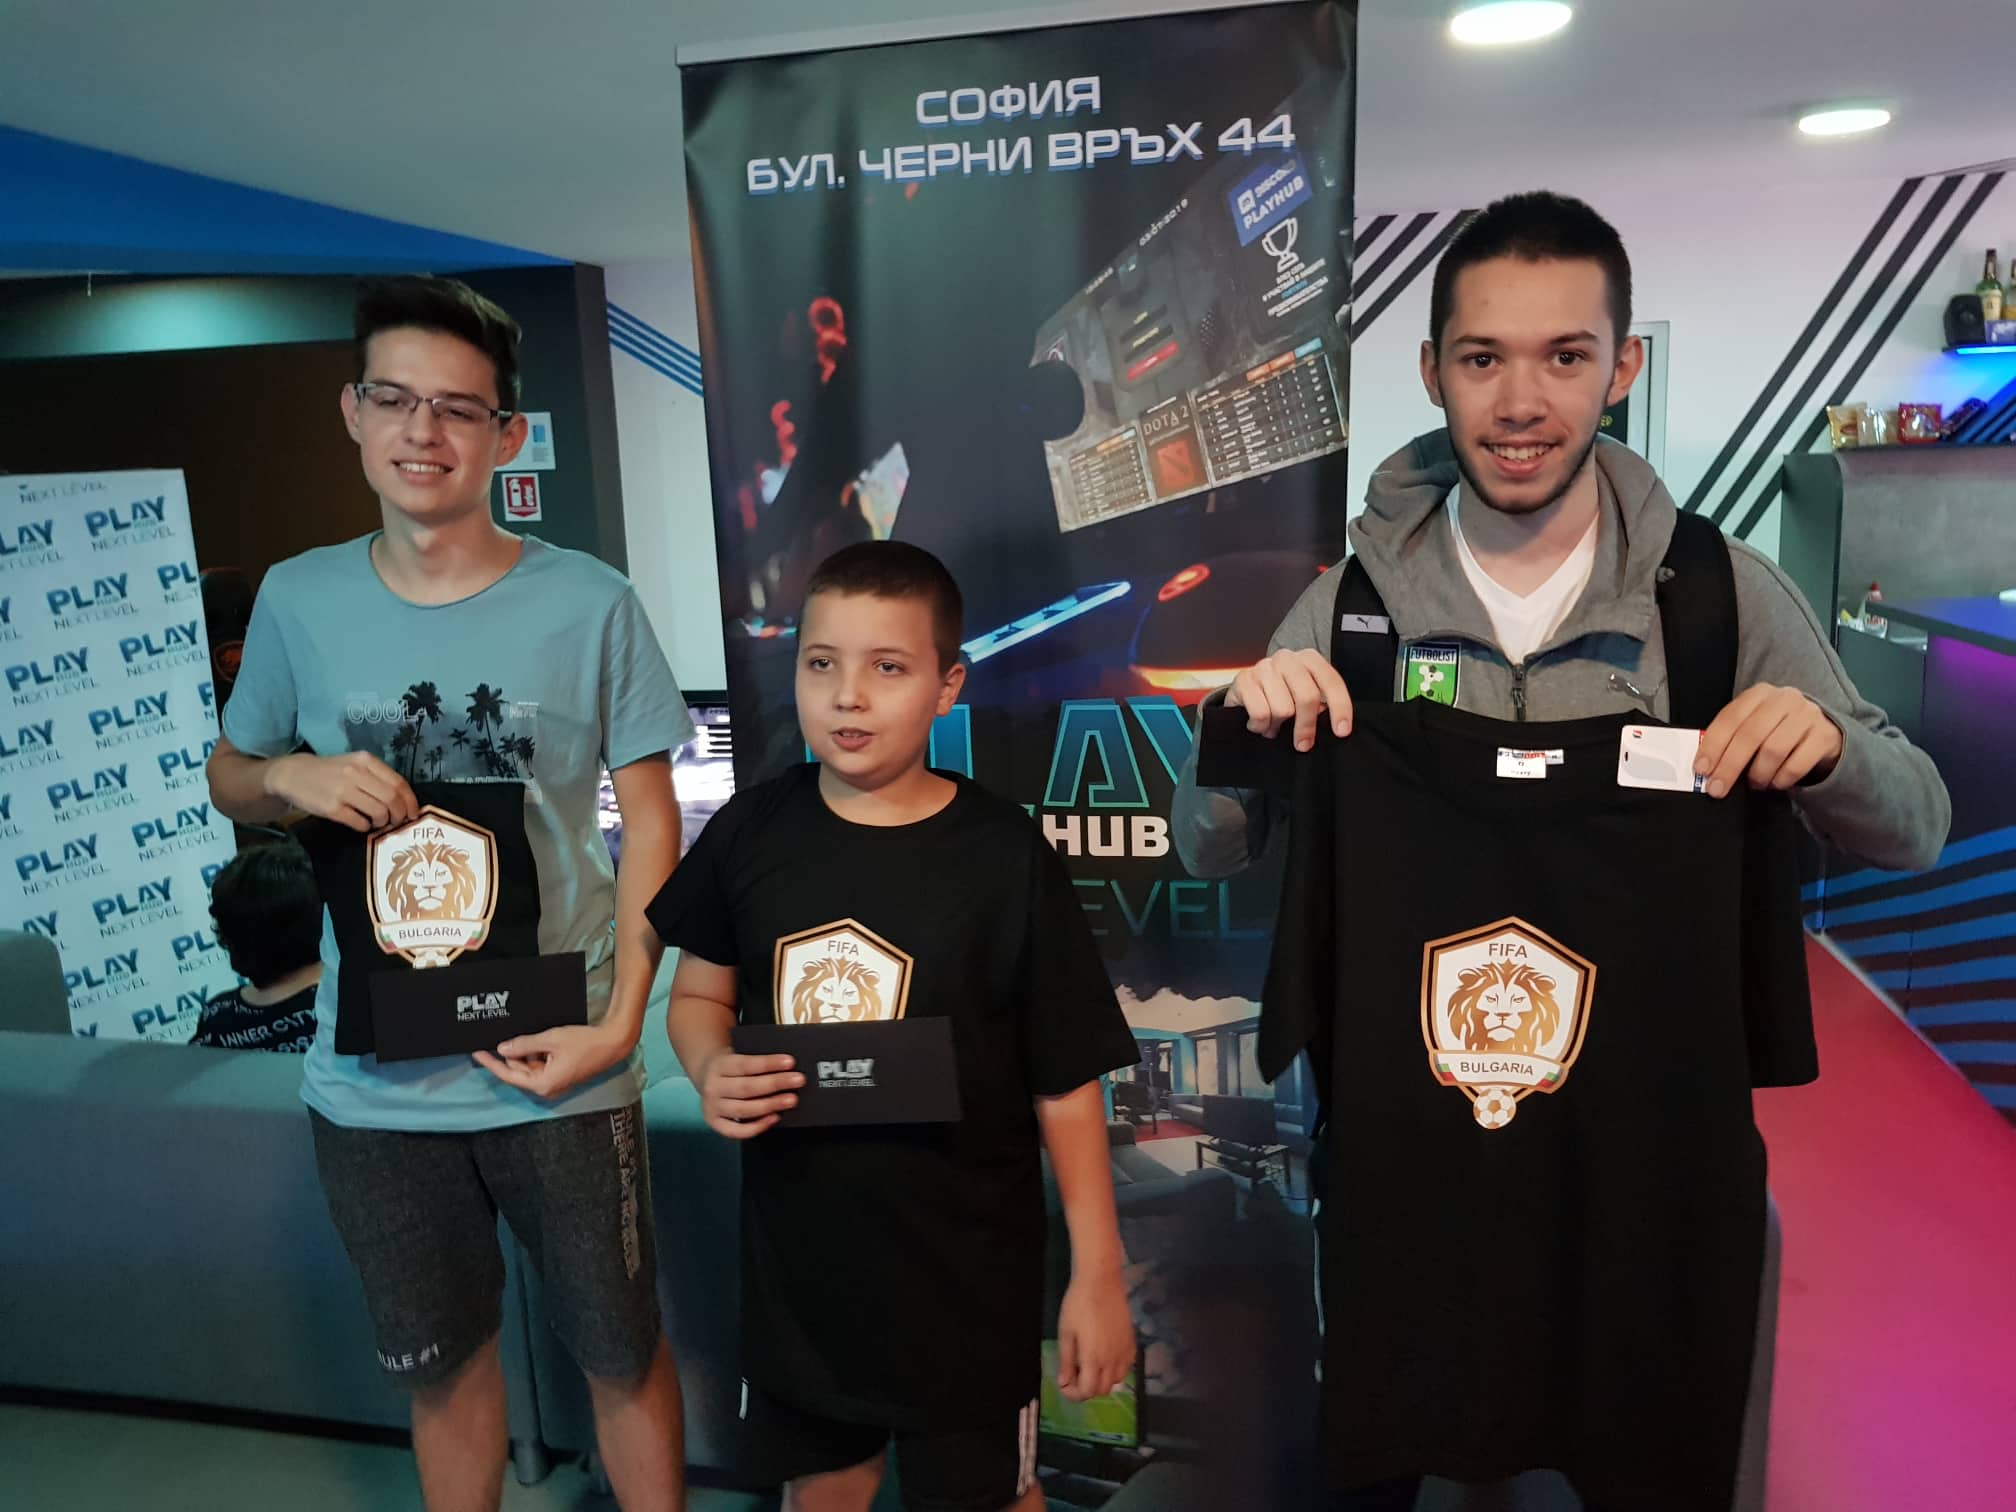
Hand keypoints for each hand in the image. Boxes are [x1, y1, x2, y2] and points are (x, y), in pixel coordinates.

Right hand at [267, 751, 418, 831]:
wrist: (294, 775)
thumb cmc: (331, 772)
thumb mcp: (355, 765)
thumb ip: (378, 777)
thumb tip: (404, 801)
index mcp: (366, 761)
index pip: (399, 783)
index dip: (410, 801)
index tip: (414, 813)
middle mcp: (356, 773)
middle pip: (392, 799)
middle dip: (399, 815)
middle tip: (397, 822)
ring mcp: (343, 791)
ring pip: (379, 812)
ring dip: (383, 822)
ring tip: (378, 822)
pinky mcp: (332, 808)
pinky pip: (360, 823)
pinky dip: (366, 827)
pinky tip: (362, 824)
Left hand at [476, 1022, 632, 1098]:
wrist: (612, 1043)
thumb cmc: (584, 1042)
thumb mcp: (550, 1039)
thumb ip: (523, 1044)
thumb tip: (502, 1048)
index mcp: (542, 1084)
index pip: (508, 1075)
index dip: (491, 1063)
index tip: (477, 1052)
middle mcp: (547, 1088)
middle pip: (519, 1071)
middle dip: (512, 1054)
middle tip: (506, 1036)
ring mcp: (554, 1084)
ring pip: (530, 1067)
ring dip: (527, 1052)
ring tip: (533, 1036)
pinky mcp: (561, 1077)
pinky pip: (541, 1066)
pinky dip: (538, 1054)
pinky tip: (540, 1041)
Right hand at [694, 1049, 802, 1139]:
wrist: (706, 1075)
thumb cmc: (731, 1066)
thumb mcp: (739, 1055)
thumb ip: (758, 1062)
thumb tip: (786, 1067)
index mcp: (719, 1065)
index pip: (746, 1064)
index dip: (769, 1063)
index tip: (790, 1062)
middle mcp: (714, 1087)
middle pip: (747, 1087)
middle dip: (775, 1083)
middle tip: (798, 1081)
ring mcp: (712, 1107)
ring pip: (743, 1109)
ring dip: (770, 1105)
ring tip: (791, 1100)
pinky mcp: (715, 1123)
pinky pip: (736, 1130)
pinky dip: (757, 1127)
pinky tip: (774, 1118)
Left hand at [1055, 1266, 1132, 1401]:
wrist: (1102, 1281)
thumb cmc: (1078, 1304)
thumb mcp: (1066, 1332)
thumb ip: (1066, 1361)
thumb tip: (1064, 1382)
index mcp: (1094, 1359)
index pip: (1087, 1392)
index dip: (1074, 1394)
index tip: (1065, 1385)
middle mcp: (1112, 1360)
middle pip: (1103, 1390)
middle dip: (1087, 1388)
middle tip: (1076, 1375)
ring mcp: (1125, 1352)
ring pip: (1117, 1381)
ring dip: (1102, 1380)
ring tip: (1090, 1365)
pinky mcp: (1132, 1342)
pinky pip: (1127, 1367)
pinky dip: (1116, 1370)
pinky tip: (1106, 1357)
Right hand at [1225, 649, 1352, 750]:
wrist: (1245, 691)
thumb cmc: (1281, 695)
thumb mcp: (1305, 695)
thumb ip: (1321, 704)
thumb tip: (1331, 724)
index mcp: (1308, 658)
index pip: (1331, 682)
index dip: (1340, 708)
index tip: (1341, 731)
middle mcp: (1287, 658)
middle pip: (1307, 697)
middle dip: (1307, 725)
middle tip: (1303, 744)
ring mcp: (1263, 667)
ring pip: (1283, 709)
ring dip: (1278, 725)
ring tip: (1274, 725)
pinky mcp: (1243, 680)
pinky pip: (1261, 714)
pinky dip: (1261, 726)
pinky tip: (1259, 724)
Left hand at [1695, 684, 1844, 797]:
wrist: (1822, 730)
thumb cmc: (1777, 729)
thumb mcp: (1754, 724)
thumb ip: (1731, 738)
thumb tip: (1706, 767)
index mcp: (1759, 694)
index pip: (1730, 718)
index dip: (1713, 745)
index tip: (1701, 769)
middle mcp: (1784, 699)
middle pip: (1750, 735)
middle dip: (1729, 766)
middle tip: (1717, 788)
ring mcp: (1807, 716)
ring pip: (1773, 750)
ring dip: (1757, 774)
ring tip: (1754, 784)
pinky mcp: (1824, 736)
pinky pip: (1797, 764)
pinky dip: (1781, 779)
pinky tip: (1775, 783)